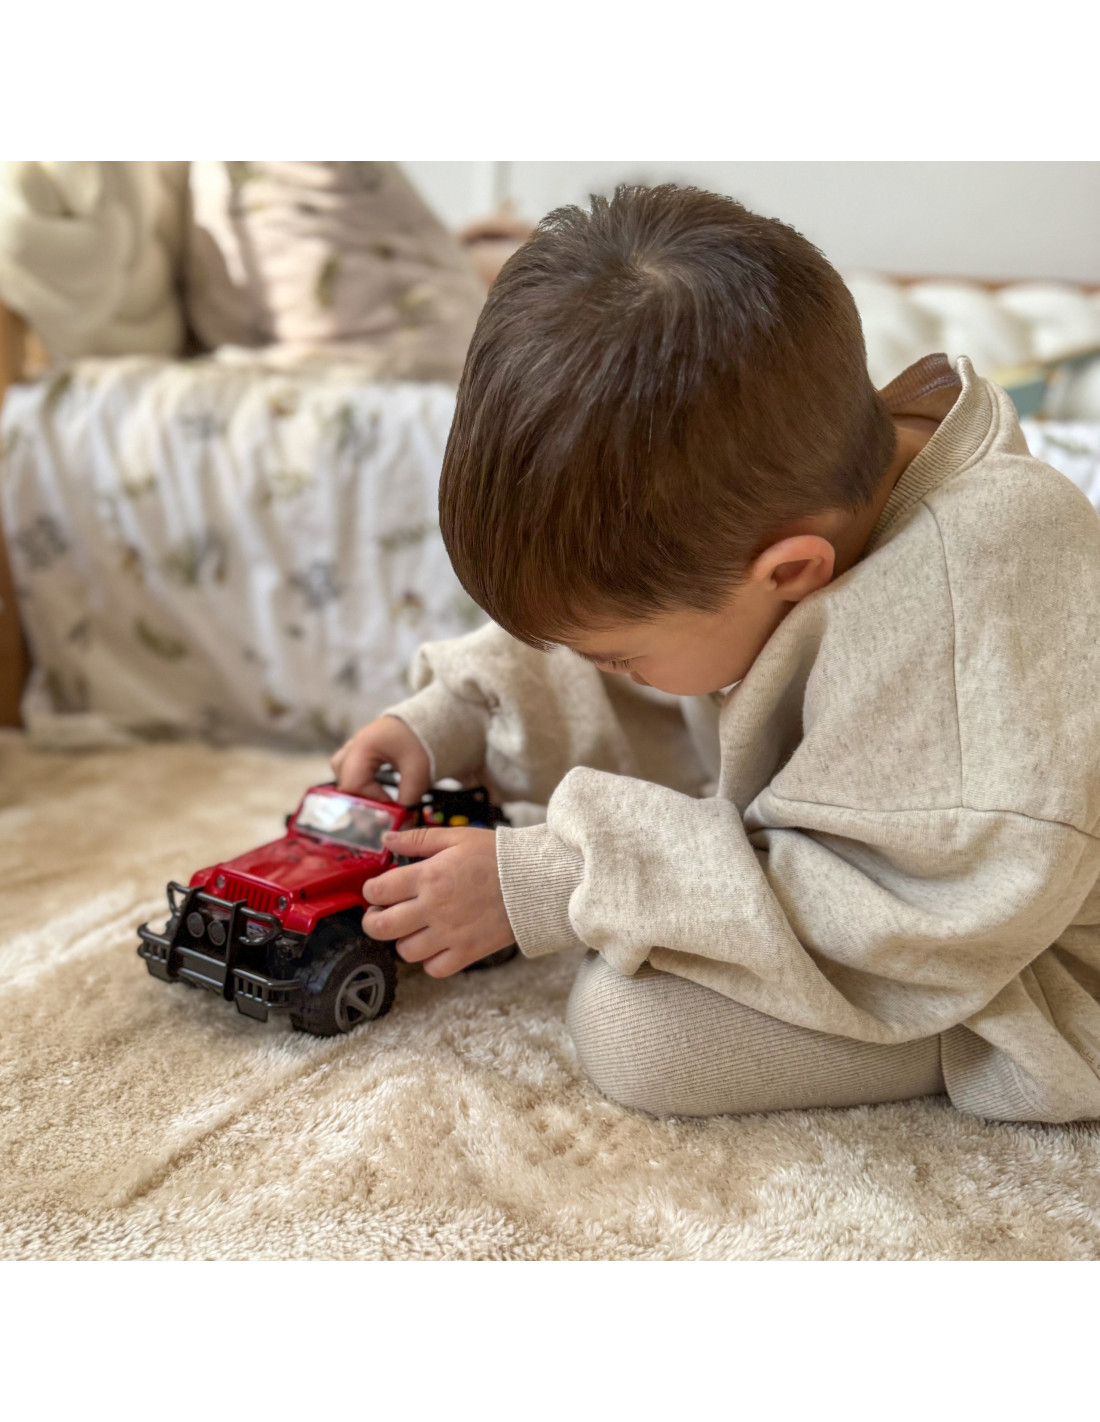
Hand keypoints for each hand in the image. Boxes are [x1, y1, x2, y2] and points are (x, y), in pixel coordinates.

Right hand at [330, 715, 429, 806]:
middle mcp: (354, 745)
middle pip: (342, 779)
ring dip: (357, 789)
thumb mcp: (419, 772)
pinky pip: (351, 769)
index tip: (388, 808)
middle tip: (379, 808)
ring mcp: (356, 746)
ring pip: (342, 774)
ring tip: (376, 798)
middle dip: (359, 798)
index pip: (352, 783)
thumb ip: (408, 799)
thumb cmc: (422, 740)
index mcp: (364, 745)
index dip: (368, 801)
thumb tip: (401, 823)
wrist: (429, 722)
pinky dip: (360, 782)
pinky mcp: (361, 750)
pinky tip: (375, 790)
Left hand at [362, 826, 514, 976]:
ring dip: (404, 940)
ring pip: (404, 951)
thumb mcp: (457, 837)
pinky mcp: (467, 952)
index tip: (378, 890)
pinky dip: (430, 960)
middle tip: (382, 914)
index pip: (378, 891)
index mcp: (428, 876)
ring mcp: (449, 934)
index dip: (371, 891)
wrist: (536, 881)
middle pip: (381, 927)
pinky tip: (437, 944)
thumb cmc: (498, 856)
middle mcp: (433, 908)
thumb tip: (387, 838)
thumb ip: (419, 839)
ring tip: (416, 928)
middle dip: (373, 921)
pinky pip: (434, 968)